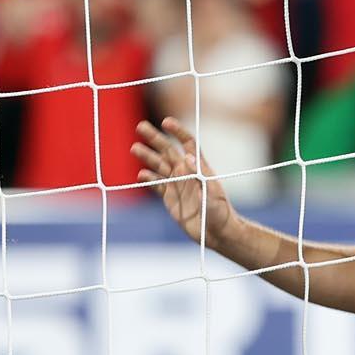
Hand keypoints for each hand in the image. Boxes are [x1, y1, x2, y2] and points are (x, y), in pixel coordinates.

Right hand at [132, 117, 236, 243]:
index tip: (166, 122)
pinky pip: (156, 185)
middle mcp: (186, 172)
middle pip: (168, 150)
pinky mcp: (170, 197)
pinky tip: (140, 175)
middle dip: (155, 138)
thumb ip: (199, 176)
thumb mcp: (211, 194)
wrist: (216, 233)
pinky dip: (148, 179)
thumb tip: (187, 156)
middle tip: (140, 126)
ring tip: (134, 148)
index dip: (177, 131)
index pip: (188, 143)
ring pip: (159, 166)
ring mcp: (177, 184)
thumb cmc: (219, 212)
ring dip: (147, 156)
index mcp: (199, 167)